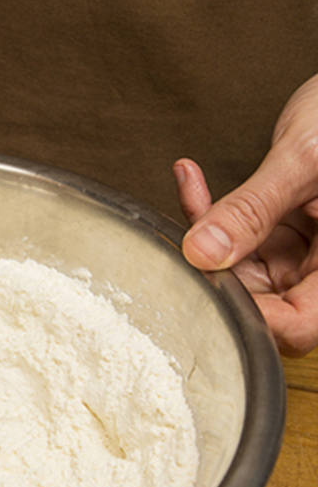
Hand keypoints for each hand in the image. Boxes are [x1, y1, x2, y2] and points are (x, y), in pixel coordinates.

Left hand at [175, 74, 317, 355]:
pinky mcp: (277, 235)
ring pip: (234, 272)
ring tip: (191, 188)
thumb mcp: (304, 158)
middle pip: (260, 306)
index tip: (203, 289)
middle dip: (212, 275)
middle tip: (183, 238)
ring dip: (201, 236)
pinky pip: (231, 239)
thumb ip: (254, 208)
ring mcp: (297, 255)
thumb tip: (202, 254)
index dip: (251, 322)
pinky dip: (206, 212)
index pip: (296, 327)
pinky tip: (190, 176)